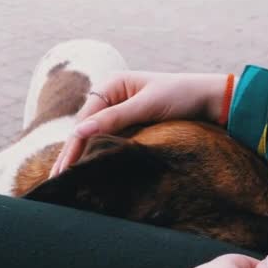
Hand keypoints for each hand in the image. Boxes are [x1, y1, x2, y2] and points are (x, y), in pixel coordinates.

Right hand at [50, 71, 228, 177]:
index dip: (73, 147)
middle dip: (72, 155)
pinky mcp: (134, 125)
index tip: (63, 171)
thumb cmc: (182, 96)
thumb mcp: (148, 105)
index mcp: (112, 86)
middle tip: (56, 182)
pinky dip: (102, 155)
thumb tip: (79, 132)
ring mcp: (123, 113)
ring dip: (84, 157)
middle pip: (86, 130)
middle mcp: (113, 98)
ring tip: (67, 181)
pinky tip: (92, 170)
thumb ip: (114, 118)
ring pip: (97, 138)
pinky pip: (113, 141)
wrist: (212, 99)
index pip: (85, 121)